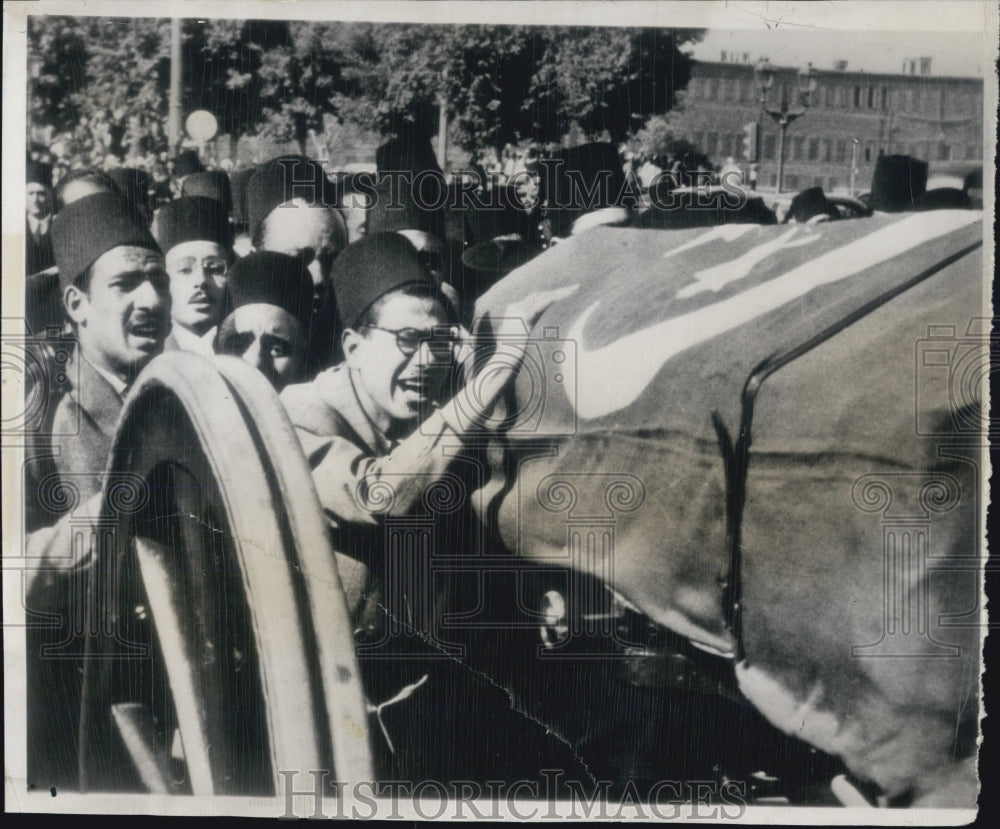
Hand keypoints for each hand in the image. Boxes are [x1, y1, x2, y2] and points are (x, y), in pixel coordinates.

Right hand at [472, 284, 578, 404]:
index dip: (550, 296)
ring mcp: (518, 310)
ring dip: (560, 293)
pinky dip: (556, 297)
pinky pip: (543, 303)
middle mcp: (515, 307)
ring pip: (543, 297)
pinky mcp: (524, 315)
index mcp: (514, 311)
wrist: (503, 359)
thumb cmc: (513, 354)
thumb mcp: (521, 338)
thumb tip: (540, 331)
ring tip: (575, 289)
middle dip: (558, 292)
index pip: (535, 299)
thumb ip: (529, 329)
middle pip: (540, 295)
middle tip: (575, 288)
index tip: (565, 294)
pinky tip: (567, 294)